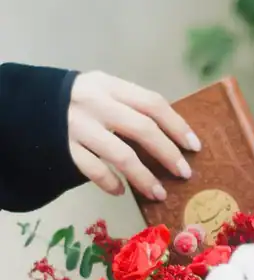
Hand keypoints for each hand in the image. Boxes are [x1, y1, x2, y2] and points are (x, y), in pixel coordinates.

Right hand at [68, 71, 201, 200]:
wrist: (33, 104)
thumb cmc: (82, 102)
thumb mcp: (105, 92)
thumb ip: (132, 107)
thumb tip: (174, 139)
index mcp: (110, 85)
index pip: (152, 103)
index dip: (177, 126)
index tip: (194, 147)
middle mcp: (96, 104)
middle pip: (142, 129)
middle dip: (168, 154)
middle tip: (185, 174)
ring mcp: (79, 127)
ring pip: (121, 155)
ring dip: (144, 177)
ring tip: (159, 193)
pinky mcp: (65, 148)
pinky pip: (94, 171)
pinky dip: (111, 183)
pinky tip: (121, 191)